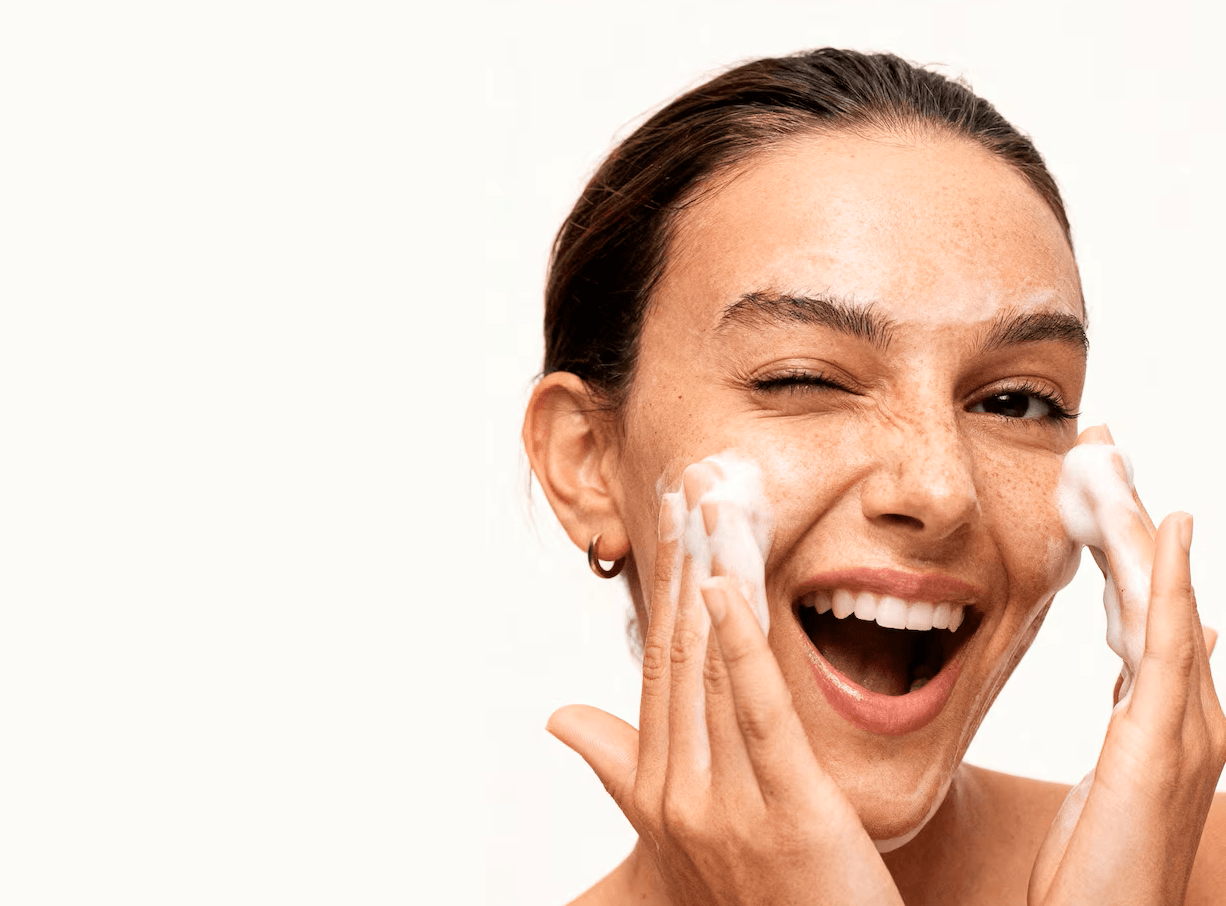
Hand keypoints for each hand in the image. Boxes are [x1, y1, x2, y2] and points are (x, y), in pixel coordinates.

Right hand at [548, 458, 902, 904]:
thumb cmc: (757, 900)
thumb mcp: (679, 834)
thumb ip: (621, 766)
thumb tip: (557, 716)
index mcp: (659, 787)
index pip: (656, 663)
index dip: (662, 586)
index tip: (668, 518)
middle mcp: (680, 793)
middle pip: (677, 653)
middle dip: (682, 563)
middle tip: (689, 481)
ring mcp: (728, 805)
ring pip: (711, 668)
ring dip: (712, 578)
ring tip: (716, 507)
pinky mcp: (789, 812)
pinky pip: (758, 714)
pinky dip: (740, 646)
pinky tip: (729, 589)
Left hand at [1030, 428, 1225, 904]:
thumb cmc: (1095, 872)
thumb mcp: (1105, 778)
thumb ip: (1126, 720)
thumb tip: (1134, 668)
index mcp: (1158, 714)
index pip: (1137, 606)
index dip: (1118, 539)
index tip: (1091, 476)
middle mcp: (1182, 710)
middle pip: (1152, 589)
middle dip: (1126, 511)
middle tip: (1096, 439)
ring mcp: (1182, 725)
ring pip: (1157, 599)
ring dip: (1133, 523)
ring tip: (1107, 455)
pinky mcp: (1161, 743)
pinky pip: (1167, 644)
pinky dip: (1165, 579)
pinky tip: (1162, 525)